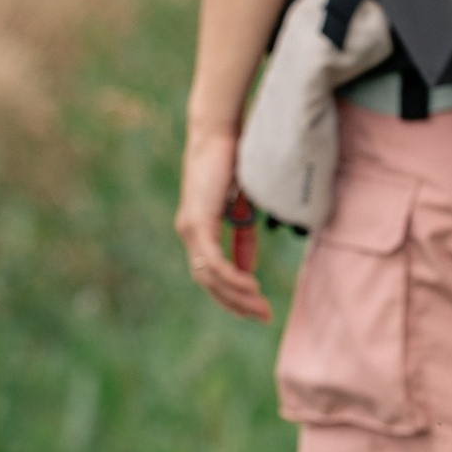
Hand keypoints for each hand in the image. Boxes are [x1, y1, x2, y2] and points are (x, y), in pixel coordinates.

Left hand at [176, 120, 273, 322]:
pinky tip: (250, 286)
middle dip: (236, 303)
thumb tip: (246, 267)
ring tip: (260, 305)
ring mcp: (190, 229)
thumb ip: (242, 237)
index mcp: (198, 230)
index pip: (211, 273)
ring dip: (236, 295)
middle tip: (262, 316)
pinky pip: (213, 262)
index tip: (256, 309)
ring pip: (210, 276)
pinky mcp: (197, 223)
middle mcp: (189, 233)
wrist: (219, 134)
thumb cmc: (232, 163)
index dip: (232, 294)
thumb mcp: (242, 208)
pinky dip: (231, 277)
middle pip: (209, 282)